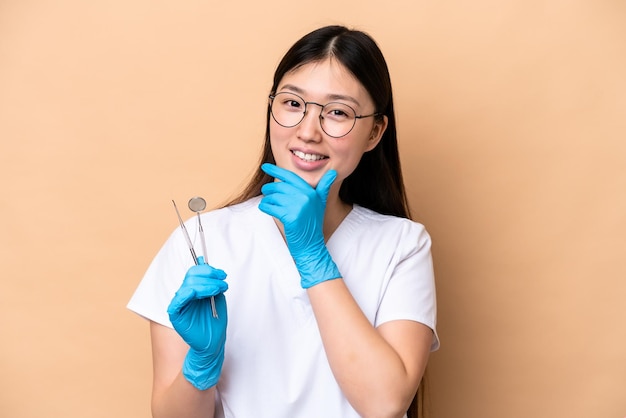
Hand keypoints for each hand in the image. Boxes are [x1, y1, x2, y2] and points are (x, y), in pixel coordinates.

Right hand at [167, 256, 227, 389]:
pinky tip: (195, 293)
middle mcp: (185, 295)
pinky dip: (185, 295)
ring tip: (219, 289)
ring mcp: (180, 304)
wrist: (214, 342)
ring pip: (188, 286)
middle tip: (223, 282)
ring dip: (206, 285)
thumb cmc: (215, 321)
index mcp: (193, 289)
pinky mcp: (176, 315)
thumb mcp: (217, 297)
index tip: (222, 274)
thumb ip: (211, 282)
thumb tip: (205, 263)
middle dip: (209, 276)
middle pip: (191, 277)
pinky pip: (177, 302)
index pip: (194, 272)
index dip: (208, 270)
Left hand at [258, 163, 340, 287]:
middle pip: (280, 186)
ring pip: (274, 197)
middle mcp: (306, 197)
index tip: (265, 166)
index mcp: (311, 192)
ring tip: (268, 202)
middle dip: (270, 189)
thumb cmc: (312, 224)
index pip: (291, 177)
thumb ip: (323, 187)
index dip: (277, 170)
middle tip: (265, 190)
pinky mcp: (290, 217)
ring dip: (267, 199)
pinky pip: (270, 207)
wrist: (311, 245)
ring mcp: (299, 207)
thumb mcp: (320, 204)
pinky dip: (265, 207)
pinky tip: (266, 208)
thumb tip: (333, 172)